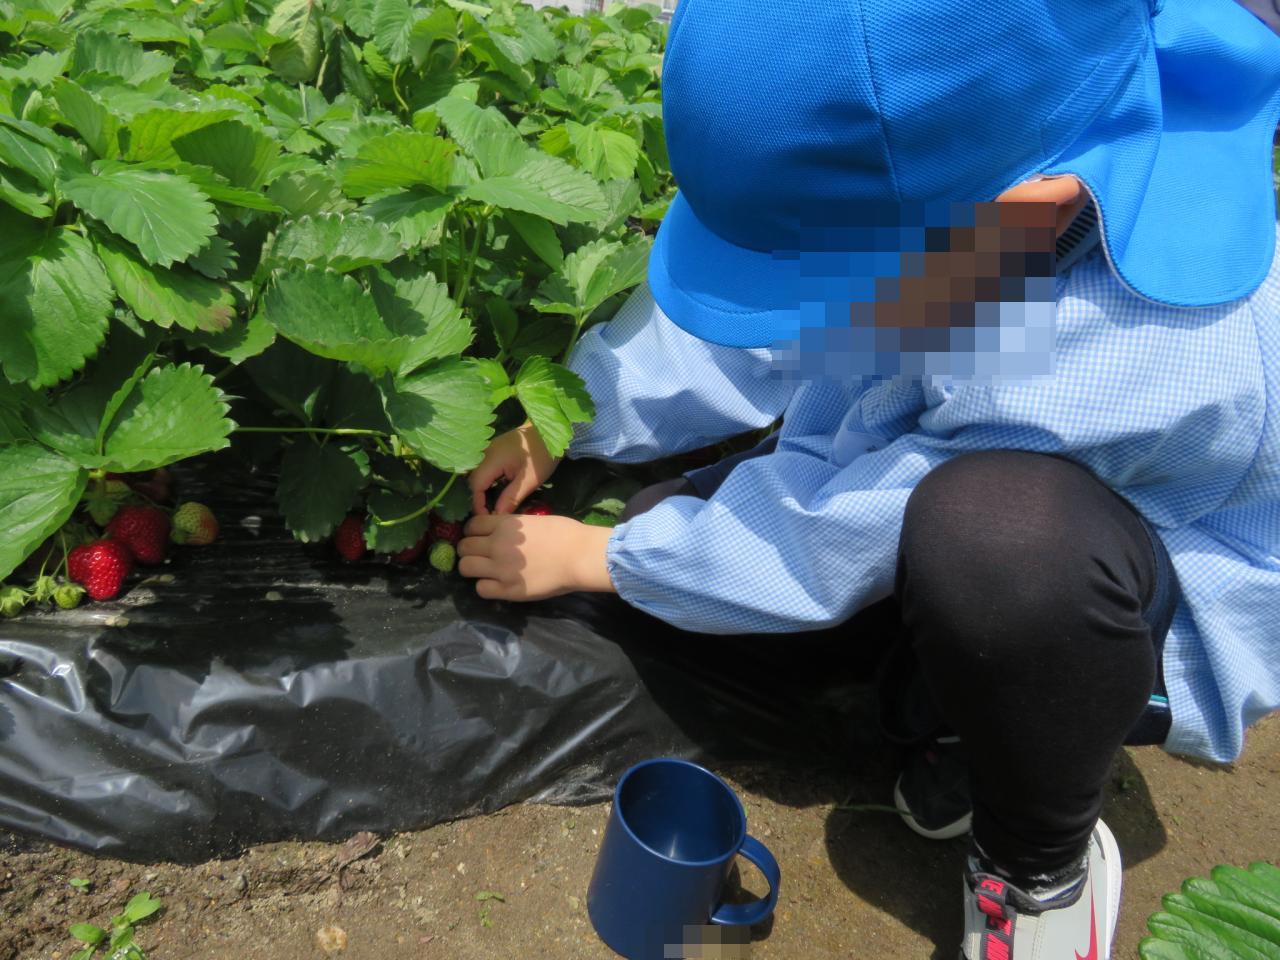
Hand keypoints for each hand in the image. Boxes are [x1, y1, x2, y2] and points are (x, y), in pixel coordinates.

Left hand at [458, 513, 615, 600]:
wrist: (580, 556)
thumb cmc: (565, 533)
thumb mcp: (534, 520)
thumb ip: (513, 528)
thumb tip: (501, 532)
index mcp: (505, 525)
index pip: (471, 525)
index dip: (473, 532)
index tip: (481, 538)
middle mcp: (497, 545)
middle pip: (464, 547)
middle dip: (470, 550)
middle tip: (481, 556)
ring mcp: (500, 569)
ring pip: (466, 567)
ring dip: (473, 568)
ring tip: (486, 571)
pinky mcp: (508, 589)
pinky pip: (481, 589)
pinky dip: (486, 587)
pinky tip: (497, 585)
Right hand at [468, 421, 561, 515]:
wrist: (550, 432)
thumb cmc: (543, 455)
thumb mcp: (530, 480)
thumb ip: (511, 498)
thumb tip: (497, 516)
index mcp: (491, 458)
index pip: (475, 485)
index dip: (478, 504)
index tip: (486, 517)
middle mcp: (484, 453)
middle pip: (473, 480)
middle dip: (478, 499)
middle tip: (489, 514)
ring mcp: (488, 450)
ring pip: (477, 474)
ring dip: (481, 491)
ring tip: (491, 506)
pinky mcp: (494, 451)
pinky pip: (484, 469)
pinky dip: (486, 482)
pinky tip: (494, 492)